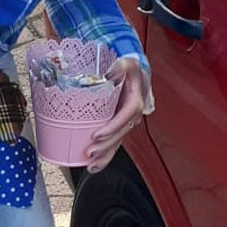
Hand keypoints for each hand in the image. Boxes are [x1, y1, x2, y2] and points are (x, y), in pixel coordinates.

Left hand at [85, 57, 153, 172]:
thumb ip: (121, 65)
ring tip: (91, 164)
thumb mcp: (127, 61)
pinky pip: (114, 141)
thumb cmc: (128, 67)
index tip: (98, 134)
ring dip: (106, 154)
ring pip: (118, 141)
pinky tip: (95, 165)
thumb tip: (110, 72)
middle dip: (107, 145)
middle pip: (122, 132)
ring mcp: (126, 120)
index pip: (127, 114)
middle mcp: (132, 112)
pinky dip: (105, 155)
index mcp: (136, 96)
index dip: (114, 126)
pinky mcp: (118, 124)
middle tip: (90, 152)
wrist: (132, 69)